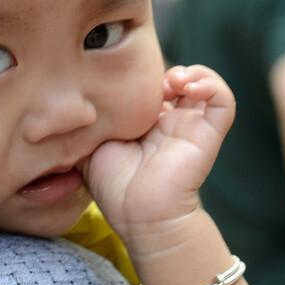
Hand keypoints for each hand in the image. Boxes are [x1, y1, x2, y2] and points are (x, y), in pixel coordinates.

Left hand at [84, 64, 234, 255]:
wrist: (140, 215)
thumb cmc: (113, 187)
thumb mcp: (89, 147)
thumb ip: (83, 126)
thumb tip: (61, 104)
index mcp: (144, 122)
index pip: (147, 84)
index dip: (137, 73)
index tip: (119, 75)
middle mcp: (169, 119)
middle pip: (175, 77)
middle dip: (162, 69)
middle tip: (143, 77)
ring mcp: (191, 124)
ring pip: (204, 82)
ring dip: (190, 72)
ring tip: (172, 81)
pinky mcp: (209, 133)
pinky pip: (224, 100)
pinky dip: (211, 84)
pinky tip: (187, 87)